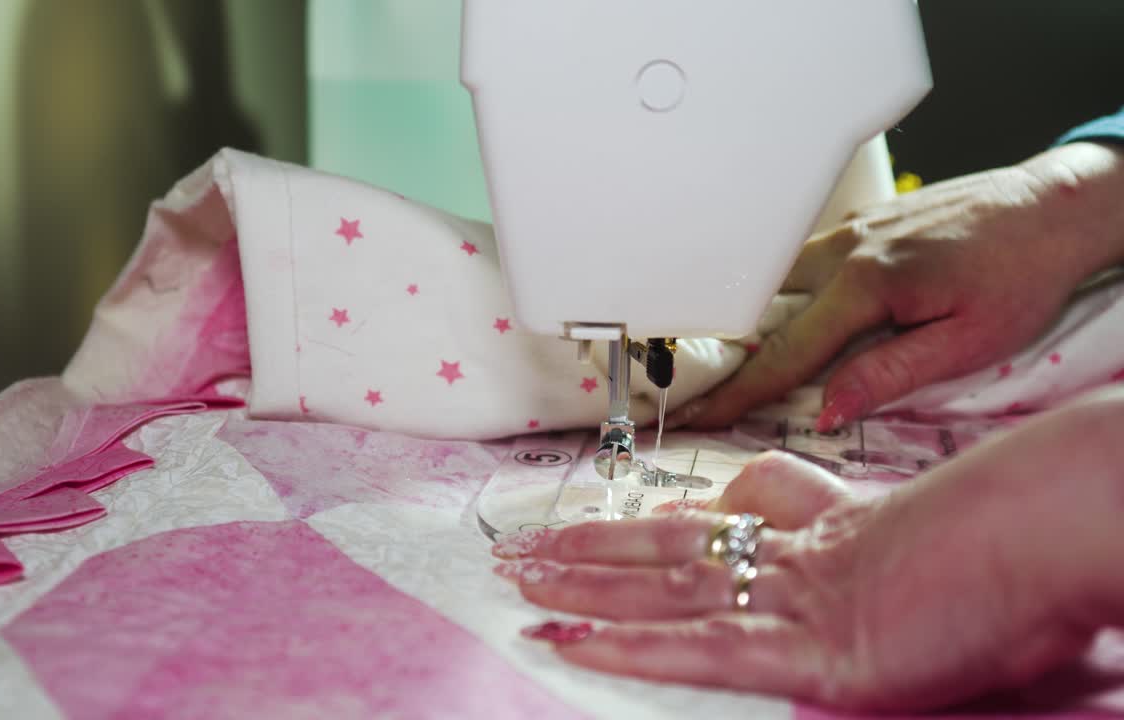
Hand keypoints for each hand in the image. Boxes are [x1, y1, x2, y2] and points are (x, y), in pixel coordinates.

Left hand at [492, 389, 1123, 711]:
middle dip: (592, 547)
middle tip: (528, 543)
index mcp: (825, 529)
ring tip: (519, 579)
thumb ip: (866, 543)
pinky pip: (695, 646)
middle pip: (668, 545)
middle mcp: (791, 554)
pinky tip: (570, 639)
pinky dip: (626, 644)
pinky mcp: (802, 645)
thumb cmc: (1011, 547)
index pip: (721, 520)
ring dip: (583, 585)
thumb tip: (853, 570)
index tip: (620, 519)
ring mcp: (789, 596)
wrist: (1041, 530)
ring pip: (662, 586)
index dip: (661, 521)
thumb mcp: (930, 543)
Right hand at [680, 142, 1123, 430]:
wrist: (1057, 208)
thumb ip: (889, 374)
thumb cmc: (1024, 274)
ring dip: (760, 319)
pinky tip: (798, 315)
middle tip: (706, 391)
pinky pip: (809, 262)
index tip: (704, 415)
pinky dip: (791, 293)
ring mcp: (854, 229)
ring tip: (743, 359)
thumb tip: (826, 408)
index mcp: (868, 283)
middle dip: (733, 352)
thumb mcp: (967, 343)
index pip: (789, 352)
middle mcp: (849, 248)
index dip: (742, 392)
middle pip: (767, 309)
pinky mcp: (866, 223)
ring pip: (783, 280)